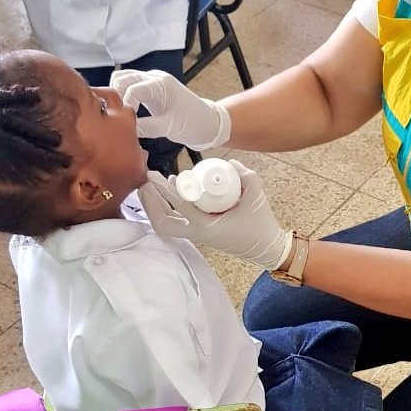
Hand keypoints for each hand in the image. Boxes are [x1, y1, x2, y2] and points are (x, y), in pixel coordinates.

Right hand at [111, 68, 230, 148]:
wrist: (208, 123)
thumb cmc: (193, 123)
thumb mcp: (169, 127)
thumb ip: (145, 127)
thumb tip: (123, 130)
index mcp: (161, 84)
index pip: (132, 89)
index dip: (123, 105)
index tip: (122, 121)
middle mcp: (155, 78)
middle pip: (122, 78)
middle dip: (115, 96)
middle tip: (115, 116)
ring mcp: (152, 82)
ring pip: (124, 80)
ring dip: (117, 94)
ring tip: (118, 114)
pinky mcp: (151, 90)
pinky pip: (130, 87)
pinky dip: (123, 95)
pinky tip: (124, 112)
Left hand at [139, 163, 292, 269]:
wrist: (266, 247)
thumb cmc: (260, 224)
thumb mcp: (256, 195)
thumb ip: (245, 175)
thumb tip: (228, 163)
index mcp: (209, 227)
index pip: (181, 207)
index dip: (165, 191)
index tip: (155, 176)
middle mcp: (198, 233)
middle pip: (163, 223)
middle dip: (150, 203)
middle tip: (144, 183)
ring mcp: (196, 235)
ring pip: (166, 224)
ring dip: (154, 206)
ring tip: (148, 186)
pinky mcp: (198, 233)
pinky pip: (175, 222)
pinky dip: (166, 208)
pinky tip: (166, 192)